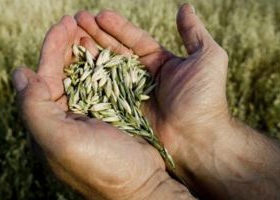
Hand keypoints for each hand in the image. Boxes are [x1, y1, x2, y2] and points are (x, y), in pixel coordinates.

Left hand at [12, 16, 192, 198]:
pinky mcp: (113, 114)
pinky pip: (105, 83)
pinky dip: (105, 65)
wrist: (143, 187)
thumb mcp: (60, 141)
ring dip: (86, 51)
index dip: (52, 48)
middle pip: (63, 72)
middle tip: (78, 20)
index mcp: (49, 123)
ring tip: (93, 28)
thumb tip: (19, 73)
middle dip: (69, 45)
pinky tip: (110, 51)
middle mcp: (66, 118)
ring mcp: (90, 116)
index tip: (64, 23)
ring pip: (84, 75)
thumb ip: (34, 108)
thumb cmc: (102, 167)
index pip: (44, 77)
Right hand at [75, 3, 228, 193]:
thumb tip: (185, 7)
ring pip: (106, 68)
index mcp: (159, 61)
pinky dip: (89, 79)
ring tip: (71, 36)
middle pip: (115, 50)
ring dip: (89, 52)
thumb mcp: (208, 58)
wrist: (199, 138)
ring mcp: (130, 93)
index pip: (133, 39)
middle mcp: (142, 75)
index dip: (116, 27)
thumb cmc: (205, 98)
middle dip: (96, 34)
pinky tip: (75, 65)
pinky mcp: (122, 110)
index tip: (98, 15)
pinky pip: (103, 92)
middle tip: (76, 20)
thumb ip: (194, 33)